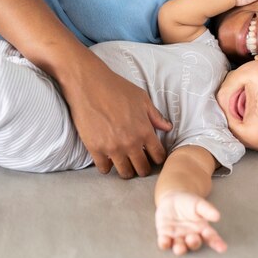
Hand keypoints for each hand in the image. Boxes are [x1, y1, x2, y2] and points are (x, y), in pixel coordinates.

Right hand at [63, 57, 171, 178]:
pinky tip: (108, 160)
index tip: (153, 156)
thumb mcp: (141, 98)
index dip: (158, 158)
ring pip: (125, 173)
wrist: (89, 84)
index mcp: (144, 131)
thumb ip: (156, 116)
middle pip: (143, 169)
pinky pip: (104, 169)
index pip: (158, 156)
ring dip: (127, 170)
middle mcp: (131, 143)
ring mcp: (112, 148)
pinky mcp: (95, 149)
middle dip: (143, 167)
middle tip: (139, 162)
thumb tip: (168, 128)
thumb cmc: (117, 88)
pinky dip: (107, 166)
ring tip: (124, 164)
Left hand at [155, 191, 226, 255]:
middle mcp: (191, 236)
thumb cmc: (189, 203)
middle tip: (193, 238)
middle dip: (194, 243)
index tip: (223, 248)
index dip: (217, 244)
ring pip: (180, 247)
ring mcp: (178, 237)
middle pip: (194, 244)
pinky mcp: (165, 235)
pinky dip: (164, 243)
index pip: (211, 238)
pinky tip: (165, 242)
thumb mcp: (199, 204)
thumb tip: (217, 216)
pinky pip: (164, 242)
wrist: (173, 199)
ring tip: (180, 248)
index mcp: (202, 229)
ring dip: (180, 249)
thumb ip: (207, 210)